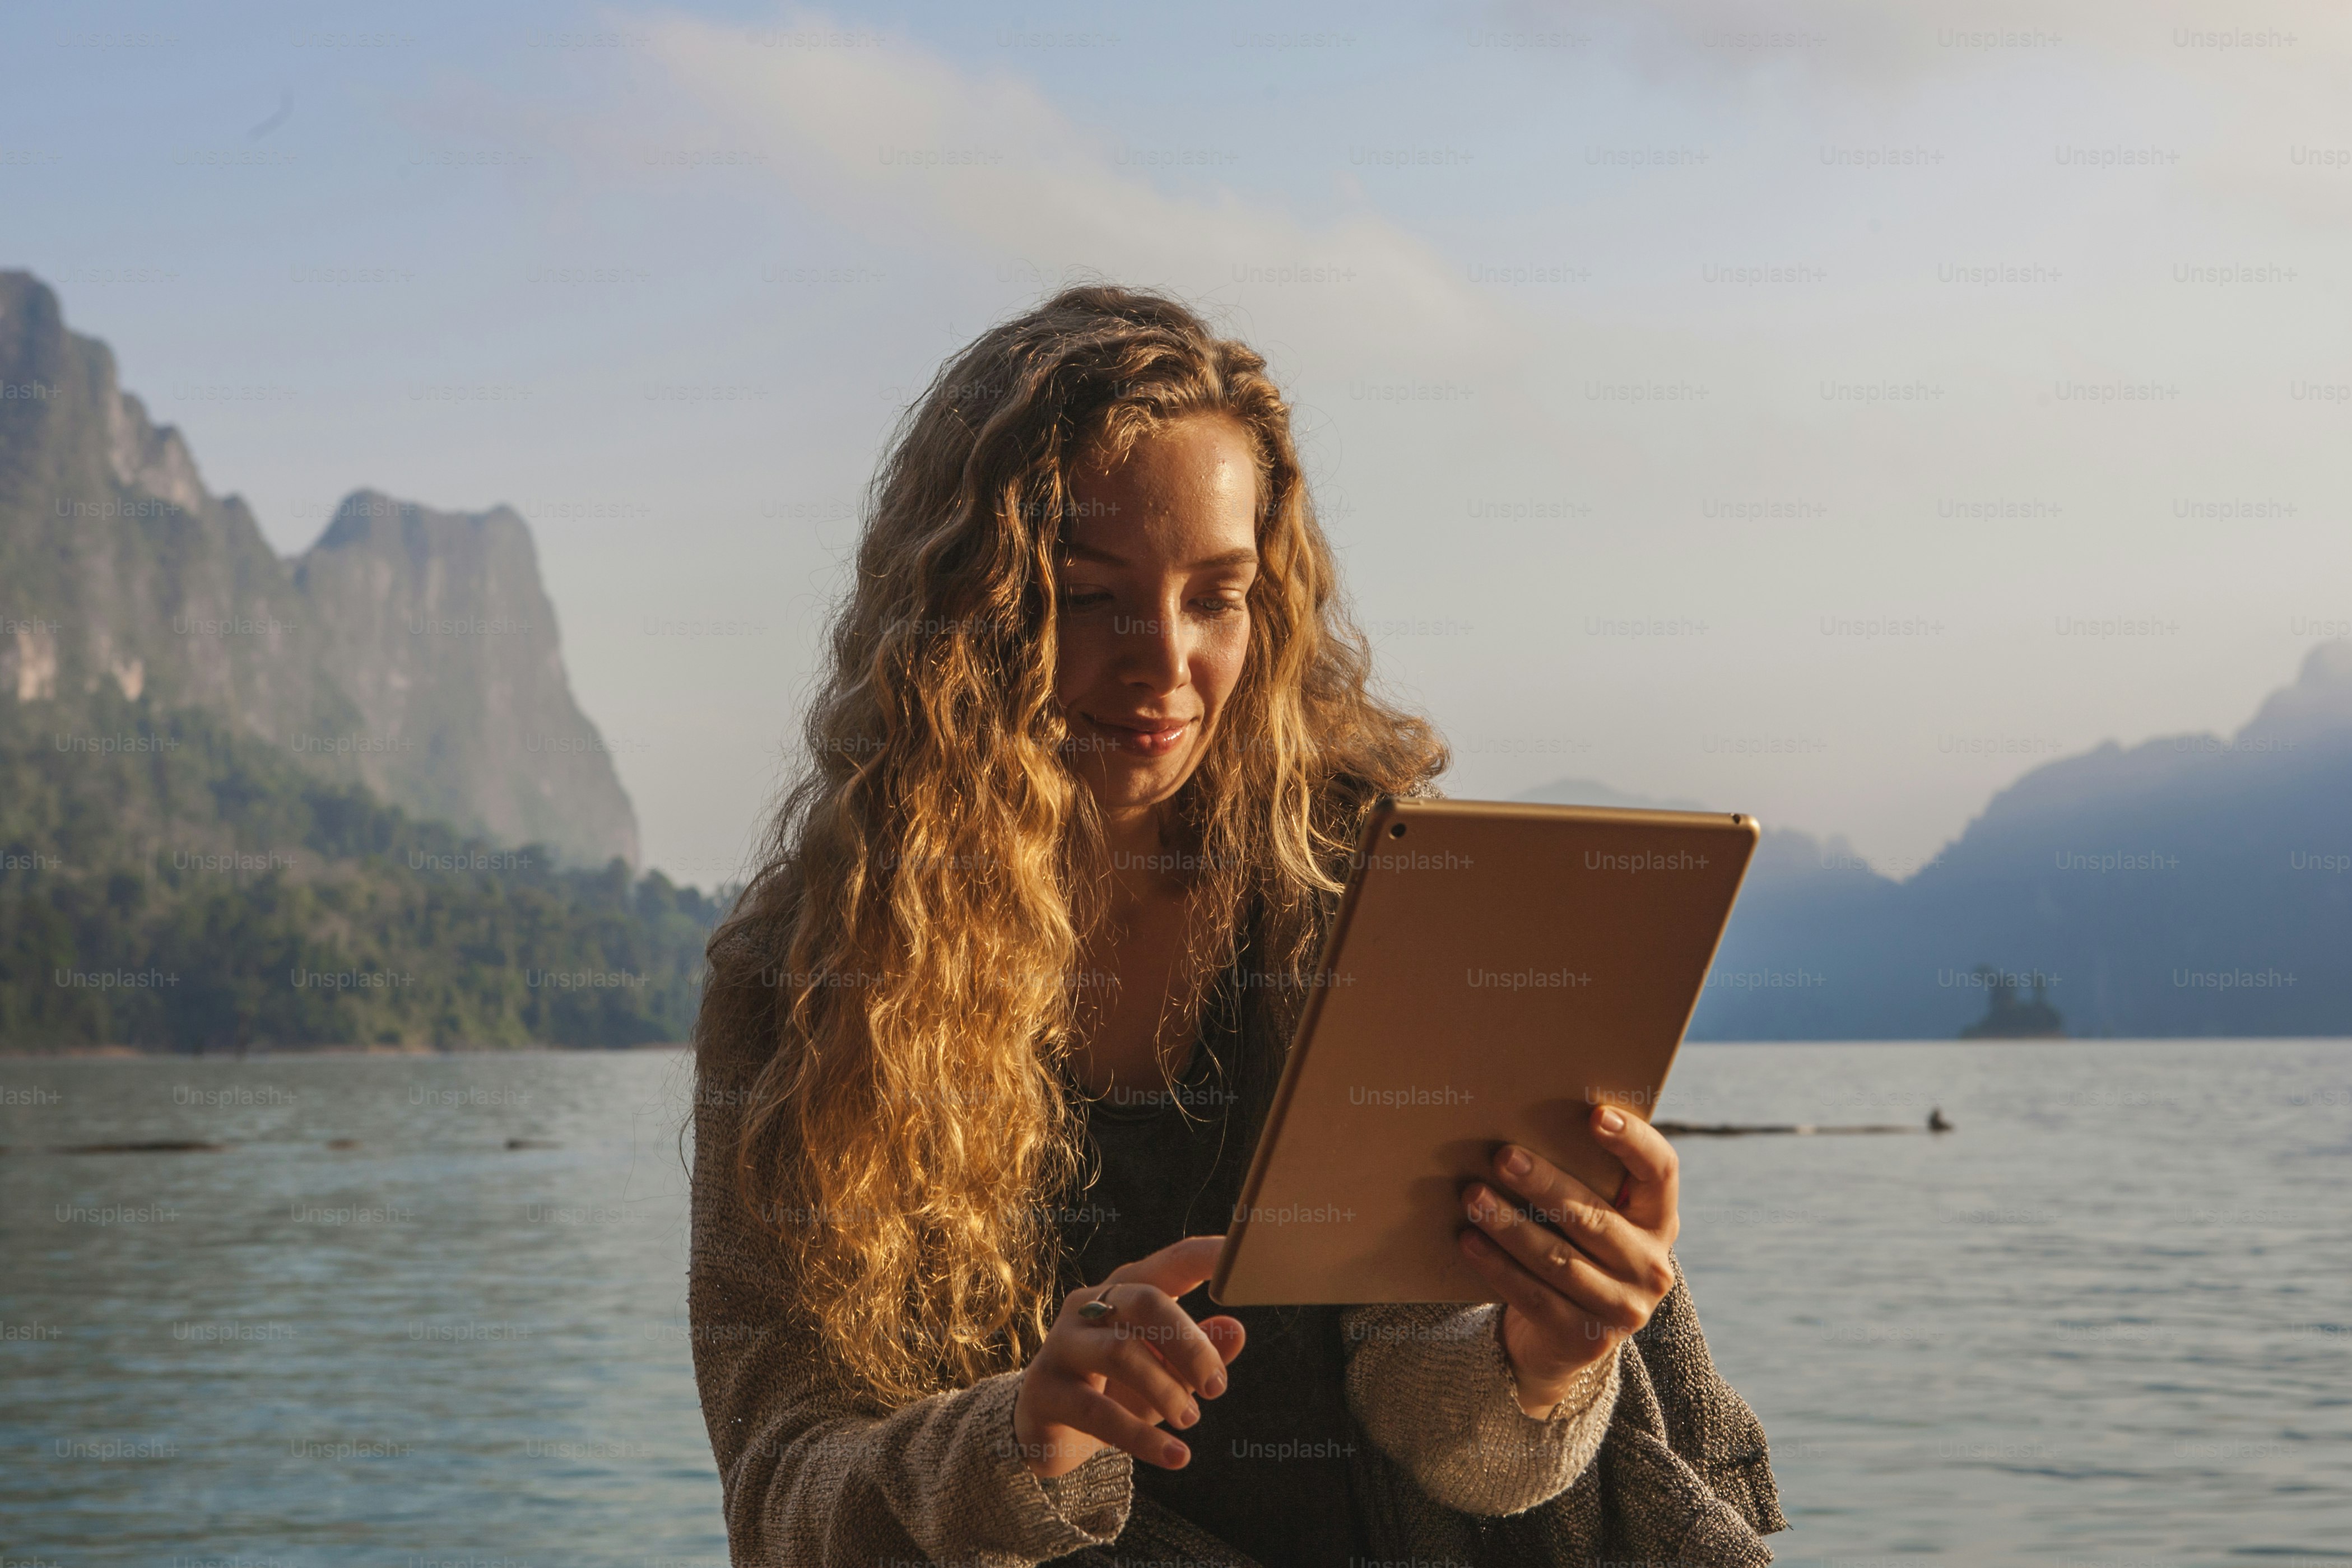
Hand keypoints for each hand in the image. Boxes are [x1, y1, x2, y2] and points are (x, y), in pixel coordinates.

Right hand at [1011, 1235, 1245, 1478]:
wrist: (1048, 1432)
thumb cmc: (1116, 1390)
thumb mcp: (1165, 1373)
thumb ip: (1199, 1352)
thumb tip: (1237, 1329)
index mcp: (1125, 1289)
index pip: (1174, 1261)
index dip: (1211, 1257)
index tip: (1247, 1260)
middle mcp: (1088, 1305)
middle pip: (1145, 1301)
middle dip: (1189, 1344)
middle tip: (1216, 1386)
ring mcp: (1061, 1344)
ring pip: (1120, 1352)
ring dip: (1166, 1390)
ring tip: (1189, 1419)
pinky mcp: (1044, 1391)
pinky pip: (1098, 1412)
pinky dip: (1143, 1438)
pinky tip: (1177, 1457)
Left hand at [1457, 1102, 1679, 1417]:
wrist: (1562, 1339)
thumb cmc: (1572, 1250)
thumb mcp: (1591, 1217)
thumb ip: (1582, 1180)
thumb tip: (1521, 1124)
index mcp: (1659, 1221)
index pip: (1661, 1171)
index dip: (1633, 1141)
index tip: (1595, 1114)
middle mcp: (1652, 1266)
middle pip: (1595, 1217)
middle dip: (1545, 1184)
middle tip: (1503, 1156)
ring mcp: (1623, 1309)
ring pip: (1560, 1259)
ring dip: (1511, 1225)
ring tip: (1473, 1196)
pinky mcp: (1586, 1340)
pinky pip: (1535, 1297)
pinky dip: (1498, 1267)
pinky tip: (1469, 1241)